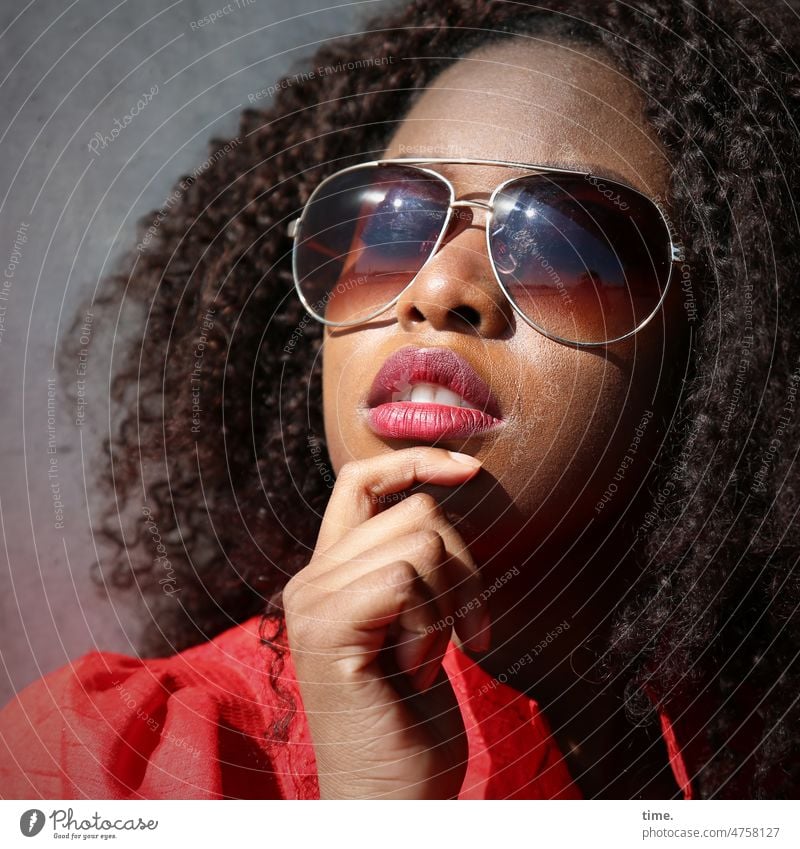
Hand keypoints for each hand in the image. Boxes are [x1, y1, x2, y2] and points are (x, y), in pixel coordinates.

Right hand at [282, 447, 490, 798]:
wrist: (390, 796)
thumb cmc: (411, 717)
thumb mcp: (417, 623)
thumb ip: (409, 563)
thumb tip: (442, 497)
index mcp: (332, 572)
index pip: (362, 480)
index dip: (415, 460)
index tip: (469, 470)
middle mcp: (312, 578)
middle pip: (417, 510)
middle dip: (463, 570)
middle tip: (458, 632)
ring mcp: (313, 601)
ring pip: (422, 540)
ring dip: (449, 604)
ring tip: (429, 657)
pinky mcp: (327, 628)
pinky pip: (408, 578)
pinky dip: (435, 624)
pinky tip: (420, 669)